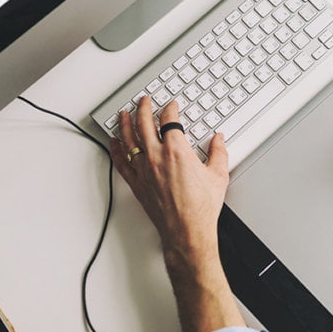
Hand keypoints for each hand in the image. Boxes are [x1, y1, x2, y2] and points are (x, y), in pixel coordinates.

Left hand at [110, 96, 228, 266]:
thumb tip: (218, 139)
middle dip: (143, 108)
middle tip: (143, 101)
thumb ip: (219, 152)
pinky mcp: (137, 184)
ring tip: (123, 113)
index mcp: (177, 151)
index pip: (169, 120)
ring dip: (125, 123)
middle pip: (144, 124)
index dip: (170, 109)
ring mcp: (144, 170)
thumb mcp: (218, 175)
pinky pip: (121, 162)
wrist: (187, 231)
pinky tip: (114, 142)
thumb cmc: (201, 208)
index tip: (171, 106)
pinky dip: (116, 150)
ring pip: (129, 140)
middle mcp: (156, 157)